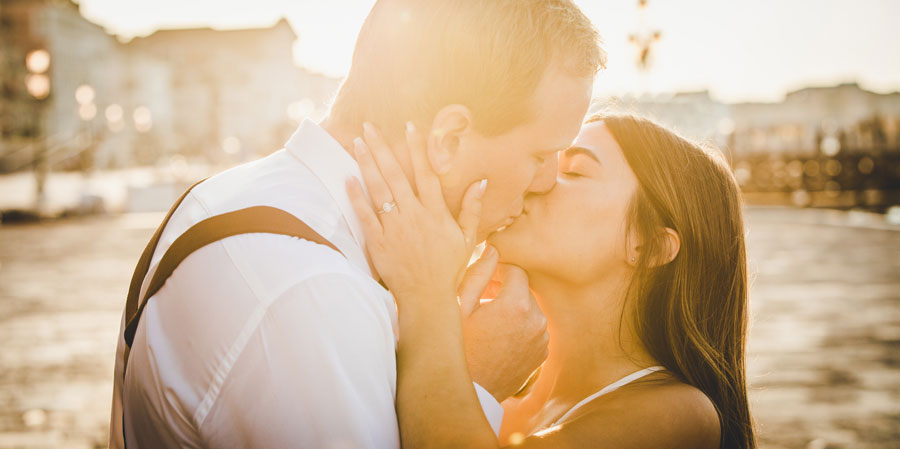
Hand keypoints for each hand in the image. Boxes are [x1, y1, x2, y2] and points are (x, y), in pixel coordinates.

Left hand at [346, 122, 485, 304]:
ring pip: (378, 189)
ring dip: (367, 164)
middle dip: (381, 147)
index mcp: (436, 213)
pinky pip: (365, 215)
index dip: (417, 148)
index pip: (426, 173)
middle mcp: (414, 216)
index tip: (410, 125)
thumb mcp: (468, 240)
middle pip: (395, 174)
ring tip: (357, 142)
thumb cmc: (449, 270)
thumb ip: (472, 210)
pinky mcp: (378, 242)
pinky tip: (348, 178)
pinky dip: (356, 196)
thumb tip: (482, 182)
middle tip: (369, 126)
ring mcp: (394, 228)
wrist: (427, 300)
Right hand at [457, 248, 549, 401]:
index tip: (483, 280)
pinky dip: (520, 325)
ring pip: (529, 308)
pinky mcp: (541, 353)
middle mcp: (536, 320)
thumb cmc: (458, 348)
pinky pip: (533, 327)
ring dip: (512, 307)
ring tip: (488, 317)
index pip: (516, 270)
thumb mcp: (460, 307)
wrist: (469, 392)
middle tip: (481, 297)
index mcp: (516, 305)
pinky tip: (499, 334)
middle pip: (524, 289)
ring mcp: (541, 339)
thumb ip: (478, 274)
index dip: (498, 270)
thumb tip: (493, 249)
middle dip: (505, 288)